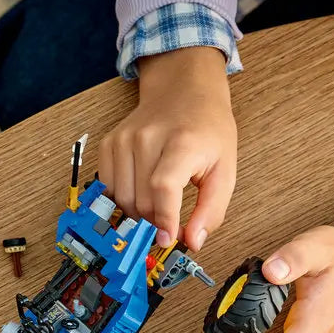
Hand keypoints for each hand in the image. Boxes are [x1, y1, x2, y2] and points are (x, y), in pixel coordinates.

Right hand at [98, 47, 235, 251]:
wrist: (184, 91)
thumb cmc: (207, 130)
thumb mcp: (225, 170)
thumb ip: (211, 210)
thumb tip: (192, 242)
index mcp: (182, 142)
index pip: (163, 188)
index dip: (164, 219)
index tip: (168, 238)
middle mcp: (148, 137)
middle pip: (141, 200)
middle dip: (156, 221)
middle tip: (171, 221)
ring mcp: (124, 139)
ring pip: (122, 199)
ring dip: (139, 213)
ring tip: (158, 206)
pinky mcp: (110, 143)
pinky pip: (109, 187)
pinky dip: (124, 199)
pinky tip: (141, 192)